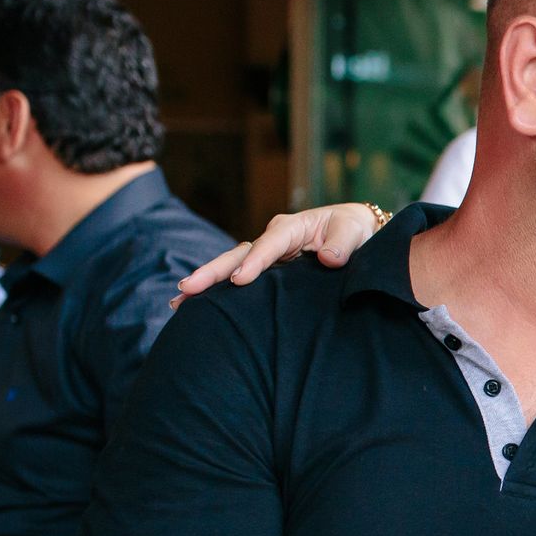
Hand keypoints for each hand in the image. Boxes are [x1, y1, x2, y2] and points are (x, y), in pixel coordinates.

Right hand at [173, 203, 382, 305]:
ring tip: (180, 301)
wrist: (355, 231)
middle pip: (239, 255)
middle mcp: (273, 241)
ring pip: (233, 267)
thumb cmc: (352, 228)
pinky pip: (242, 279)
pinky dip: (221, 291)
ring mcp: (268, 256)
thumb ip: (341, 243)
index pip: (269, 245)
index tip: (238, 281)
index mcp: (291, 228)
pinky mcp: (269, 272)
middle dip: (213, 271)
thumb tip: (329, 258)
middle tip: (187, 289)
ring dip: (208, 283)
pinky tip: (199, 307)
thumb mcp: (351, 231)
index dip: (254, 262)